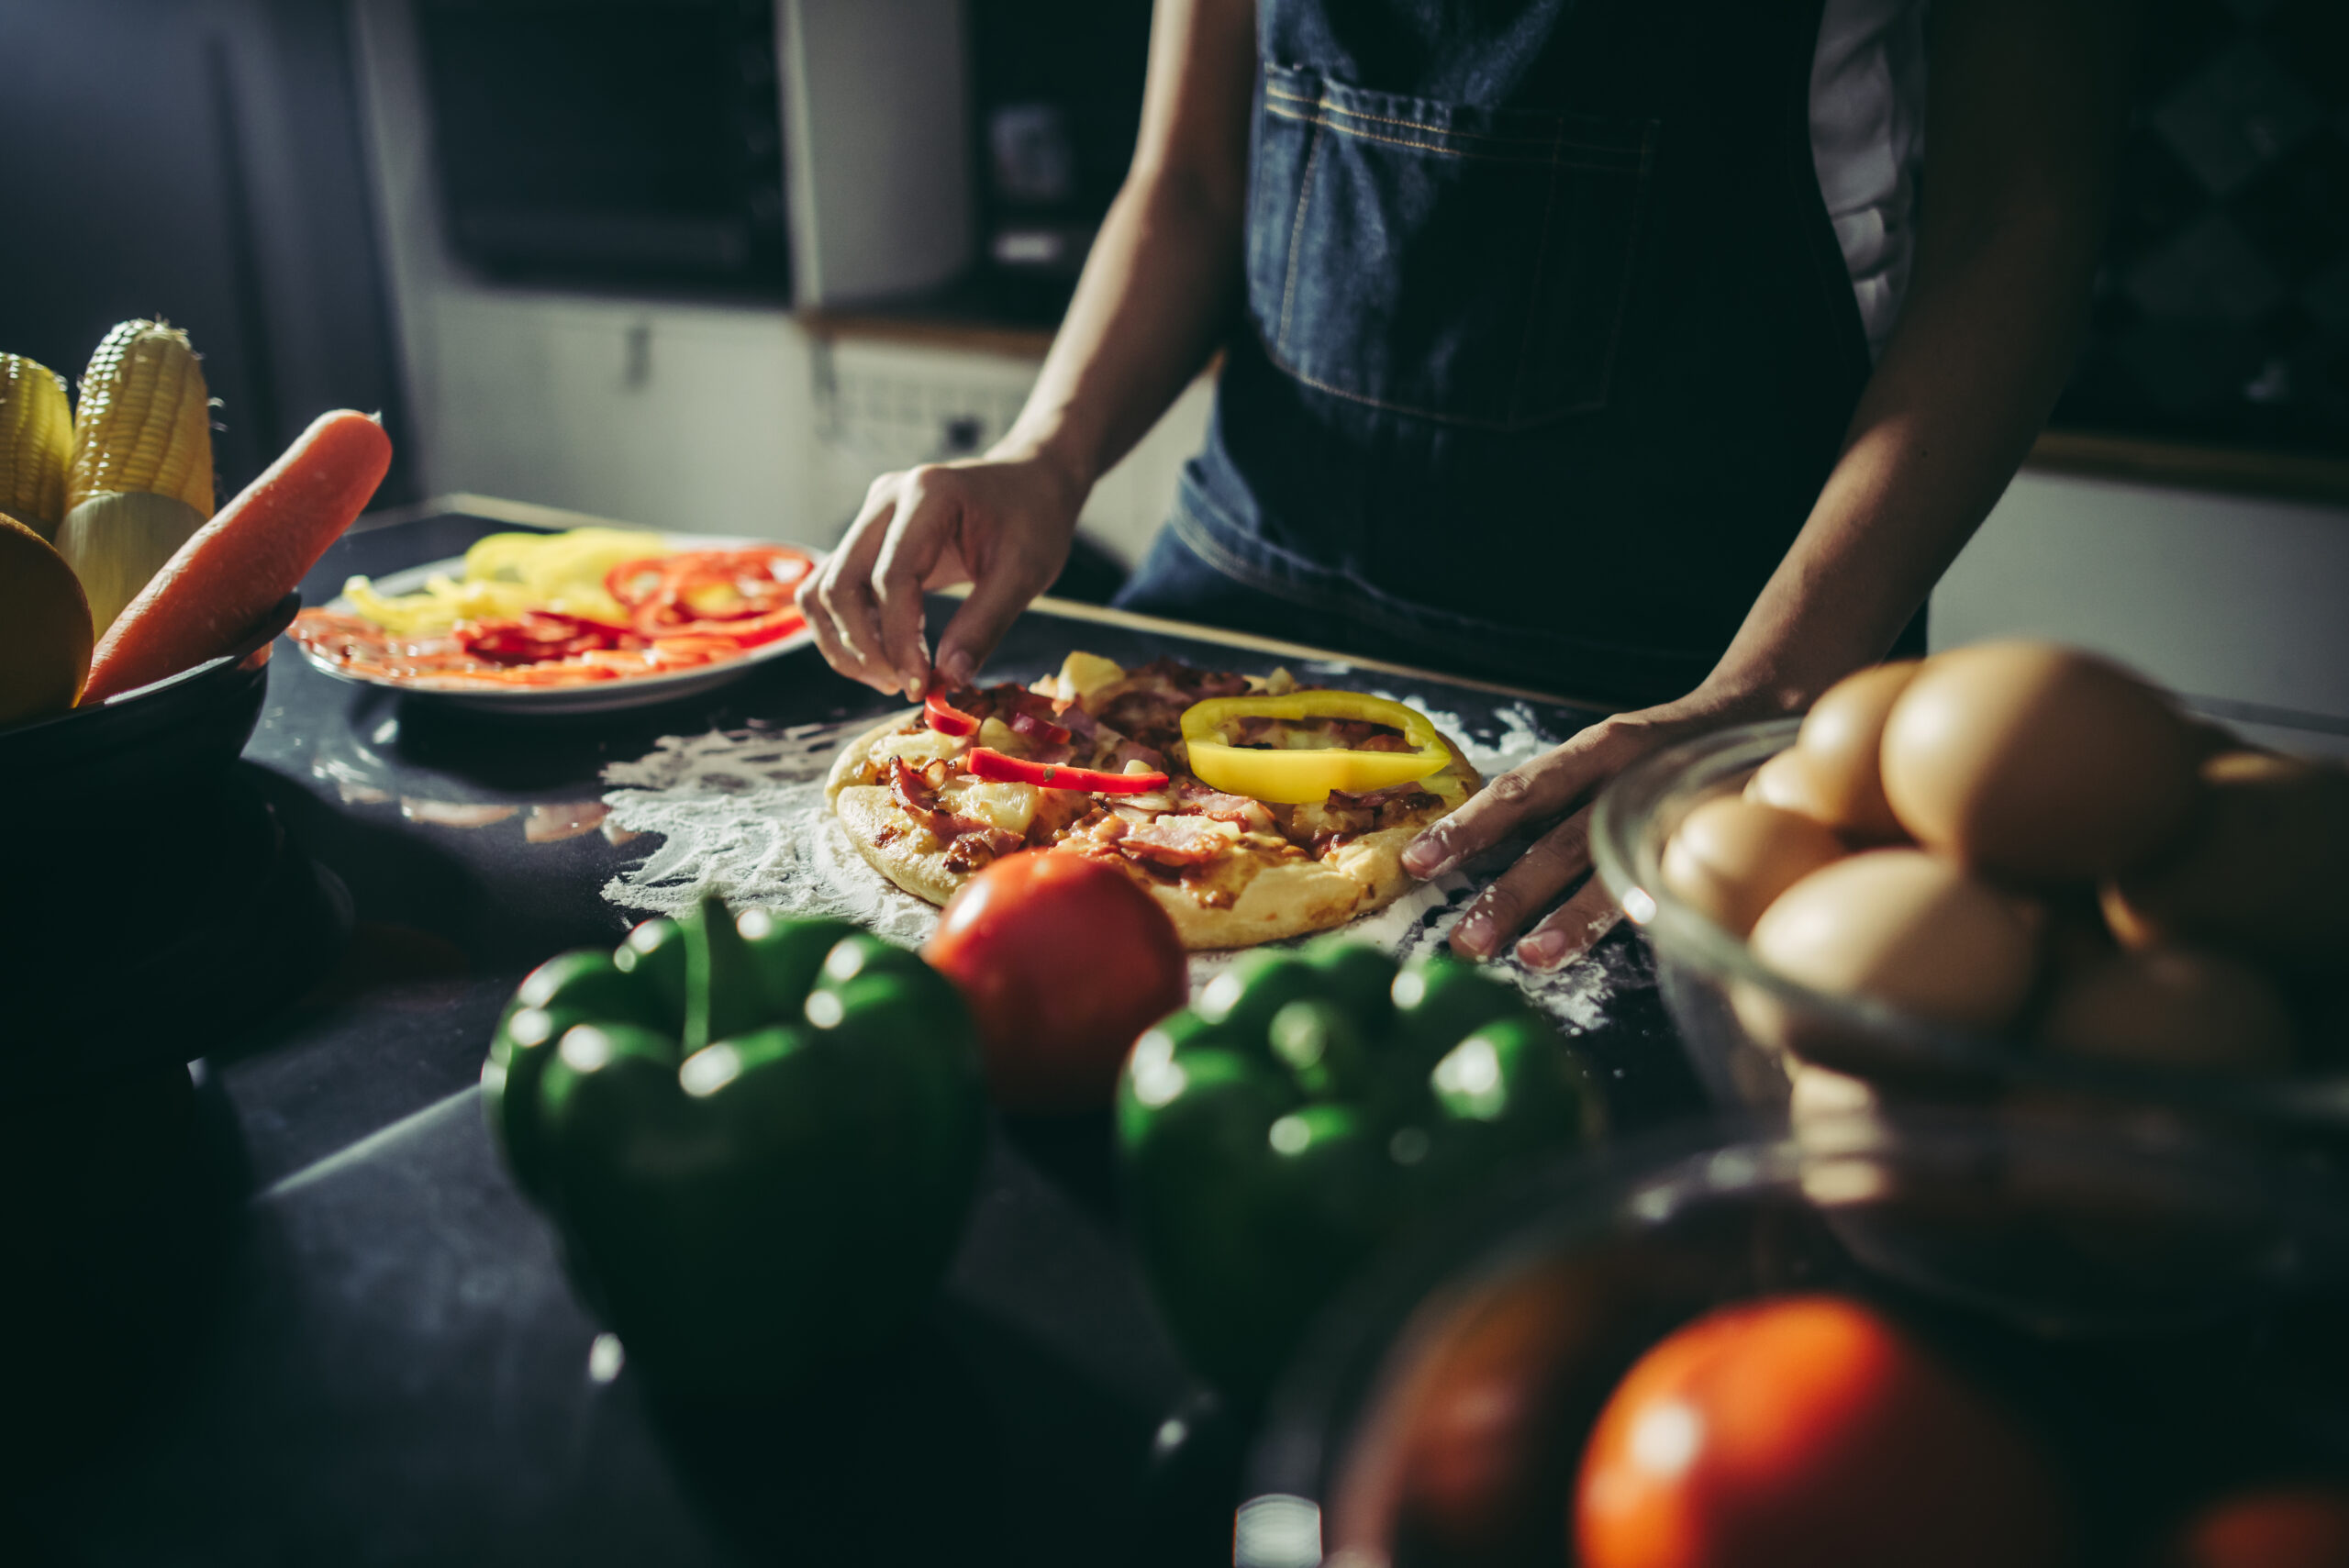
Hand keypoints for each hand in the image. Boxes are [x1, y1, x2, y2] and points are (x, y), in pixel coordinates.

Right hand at [798, 448, 1086, 697]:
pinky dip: (845, 629)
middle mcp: (886, 498)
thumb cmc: (1033, 521)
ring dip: (844, 643)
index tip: (919, 684)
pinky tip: (882, 656)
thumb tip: (949, 680)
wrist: (1029, 484)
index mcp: (929, 494)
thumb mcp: (1025, 573)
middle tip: (902, 686)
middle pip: (840, 584)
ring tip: (888, 678)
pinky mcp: (865, 537)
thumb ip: (985, 625)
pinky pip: (832, 587)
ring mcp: (869, 515)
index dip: (899, 640)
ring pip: (822, 589)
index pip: (891, 577)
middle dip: (863, 647)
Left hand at [1400, 692, 1777, 970]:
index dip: (1468, 826)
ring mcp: (1674, 814)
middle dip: (1509, 893)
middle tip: (1462, 942)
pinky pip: (1669, 888)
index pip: (1521, 791)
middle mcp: (1632, 778)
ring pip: (1616, 870)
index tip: (1417, 861)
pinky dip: (1638, 920)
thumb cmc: (1666, 750)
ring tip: (1529, 958)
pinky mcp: (1710, 846)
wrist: (1772, 712)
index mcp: (1599, 750)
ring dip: (1569, 919)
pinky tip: (1619, 951)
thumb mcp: (1612, 755)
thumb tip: (1470, 852)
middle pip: (1561, 839)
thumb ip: (1559, 798)